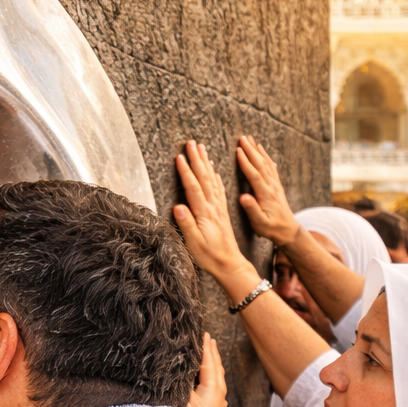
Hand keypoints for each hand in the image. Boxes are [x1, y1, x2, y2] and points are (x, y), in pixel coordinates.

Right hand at [174, 140, 256, 286]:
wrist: (229, 264)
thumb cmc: (209, 256)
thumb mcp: (194, 244)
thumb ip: (187, 224)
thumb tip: (178, 206)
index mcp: (205, 213)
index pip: (194, 187)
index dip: (186, 171)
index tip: (179, 156)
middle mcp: (213, 206)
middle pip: (204, 178)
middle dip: (197, 159)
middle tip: (191, 142)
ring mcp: (219, 207)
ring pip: (213, 179)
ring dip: (206, 162)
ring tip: (201, 148)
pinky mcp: (222, 211)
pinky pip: (219, 188)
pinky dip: (216, 176)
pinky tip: (214, 169)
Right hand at [184, 332, 227, 406]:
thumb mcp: (184, 404)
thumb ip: (182, 385)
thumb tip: (177, 368)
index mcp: (212, 386)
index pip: (208, 360)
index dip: (205, 346)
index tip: (202, 333)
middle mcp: (219, 390)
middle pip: (216, 364)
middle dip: (211, 349)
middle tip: (206, 336)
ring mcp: (220, 398)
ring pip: (217, 373)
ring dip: (213, 360)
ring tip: (209, 349)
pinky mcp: (217, 405)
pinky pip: (216, 381)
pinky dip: (212, 371)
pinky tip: (208, 373)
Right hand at [235, 136, 305, 247]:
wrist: (288, 231)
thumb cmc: (271, 228)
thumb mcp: (260, 223)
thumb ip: (252, 210)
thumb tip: (243, 197)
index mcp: (265, 194)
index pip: (254, 174)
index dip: (246, 162)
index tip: (238, 150)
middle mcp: (271, 186)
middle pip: (260, 164)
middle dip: (251, 150)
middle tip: (242, 137)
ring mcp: (275, 185)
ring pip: (266, 163)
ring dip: (258, 150)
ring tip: (251, 139)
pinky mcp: (277, 186)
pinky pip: (271, 167)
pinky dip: (266, 157)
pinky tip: (263, 151)